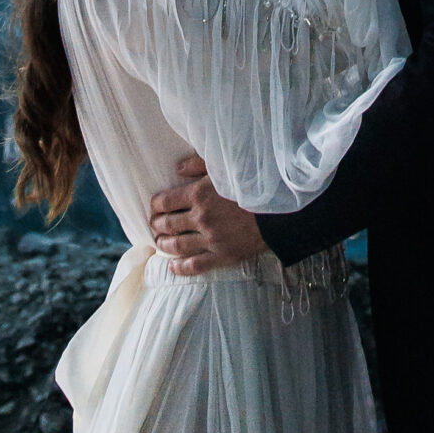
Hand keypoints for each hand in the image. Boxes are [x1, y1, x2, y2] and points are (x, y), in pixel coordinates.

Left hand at [149, 155, 265, 274]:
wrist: (280, 209)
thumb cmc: (253, 183)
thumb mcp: (225, 166)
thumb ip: (199, 164)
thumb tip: (177, 168)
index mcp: (199, 195)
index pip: (166, 201)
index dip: (156, 204)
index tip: (154, 206)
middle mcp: (201, 219)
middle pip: (169, 224)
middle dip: (158, 224)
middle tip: (154, 224)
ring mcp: (211, 240)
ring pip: (178, 245)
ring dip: (165, 244)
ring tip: (159, 242)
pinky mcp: (223, 256)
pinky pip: (196, 265)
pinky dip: (181, 267)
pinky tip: (172, 266)